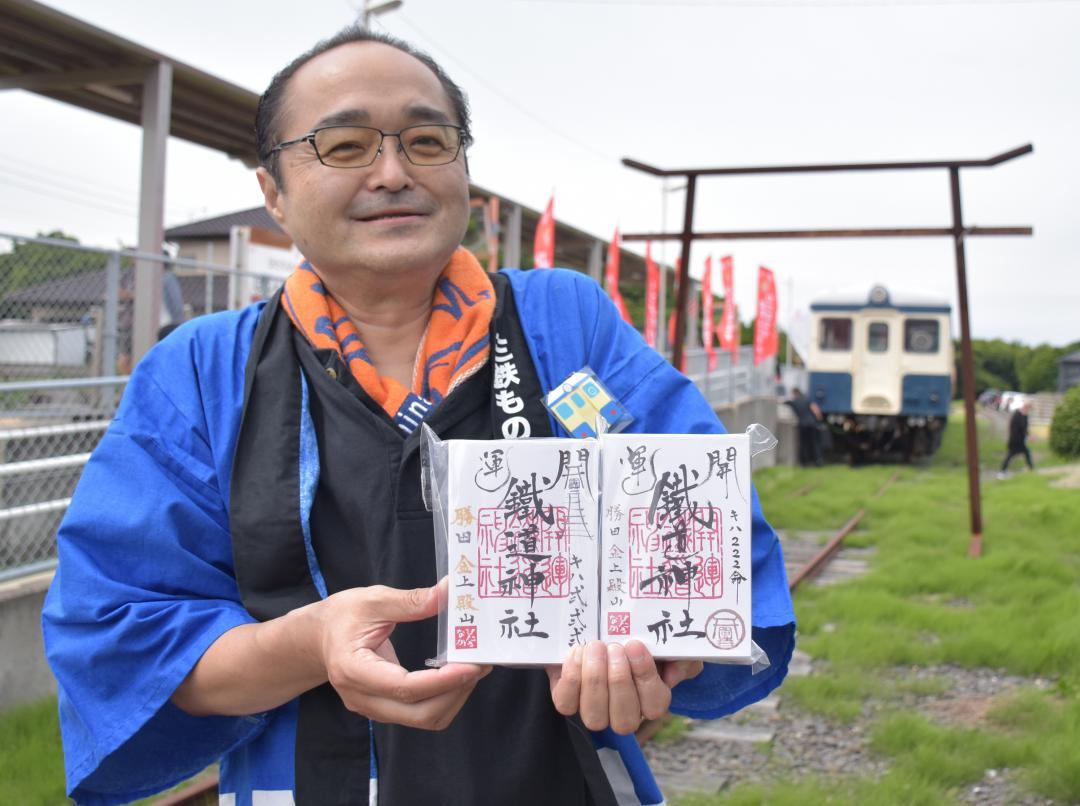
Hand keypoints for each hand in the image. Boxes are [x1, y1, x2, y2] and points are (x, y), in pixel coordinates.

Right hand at [317, 578, 490, 729]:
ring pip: (424, 719)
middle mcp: (363, 699)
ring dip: (455, 697)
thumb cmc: (342, 616)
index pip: (405, 688)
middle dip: (457, 692)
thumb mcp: (373, 599)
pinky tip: (457, 673)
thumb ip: (411, 600)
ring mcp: (374, 708)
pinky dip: (445, 697)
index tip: (472, 665)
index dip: (443, 681)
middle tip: (482, 663)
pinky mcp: (385, 708)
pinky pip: (420, 713)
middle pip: (420, 713)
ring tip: (474, 667)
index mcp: (354, 670)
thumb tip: (449, 592)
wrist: (318, 638)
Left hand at [545, 640, 703, 733]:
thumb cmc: (640, 638)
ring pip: (595, 716)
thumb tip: (673, 675)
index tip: (635, 646)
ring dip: (595, 680)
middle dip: (619, 682)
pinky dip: (571, 679)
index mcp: (651, 701)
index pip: (654, 706)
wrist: (601, 627)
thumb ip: (681, 658)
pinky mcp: (569, 698)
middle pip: (625, 720)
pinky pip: (566, 703)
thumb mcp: (668, 645)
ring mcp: (594, 710)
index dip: (644, 678)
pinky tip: (578, 653)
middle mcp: (623, 713)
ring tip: (595, 647)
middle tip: (614, 647)